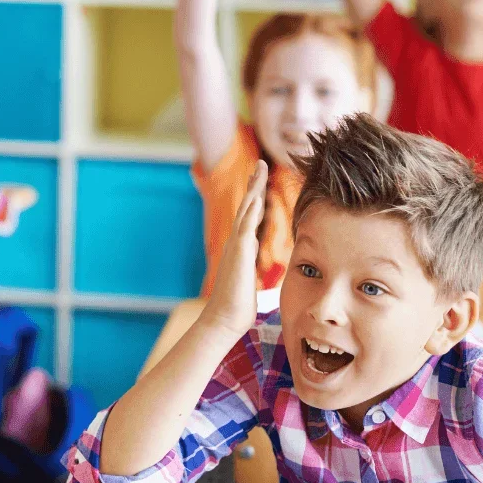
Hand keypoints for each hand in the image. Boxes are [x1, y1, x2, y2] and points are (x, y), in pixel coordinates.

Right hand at [203, 160, 267, 335]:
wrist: (223, 319)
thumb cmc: (237, 306)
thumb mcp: (249, 282)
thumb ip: (252, 269)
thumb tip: (255, 269)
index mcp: (241, 248)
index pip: (250, 218)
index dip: (255, 198)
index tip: (259, 182)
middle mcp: (237, 242)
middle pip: (247, 207)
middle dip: (253, 185)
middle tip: (259, 164)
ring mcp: (236, 245)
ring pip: (246, 210)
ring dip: (253, 188)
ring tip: (259, 169)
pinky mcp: (239, 252)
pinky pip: (247, 225)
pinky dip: (252, 209)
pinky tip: (257, 195)